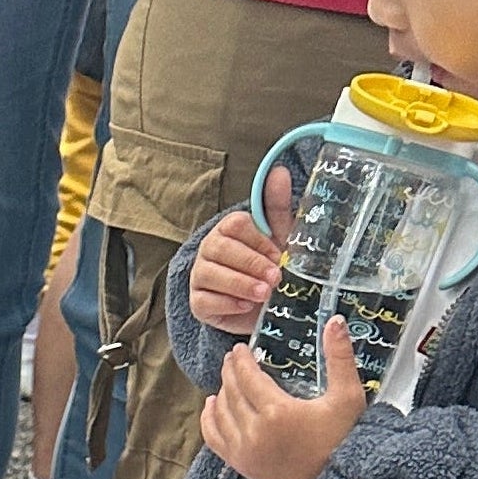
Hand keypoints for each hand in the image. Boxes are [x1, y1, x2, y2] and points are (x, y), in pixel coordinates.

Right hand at [187, 175, 293, 335]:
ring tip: (264, 294)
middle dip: (250, 264)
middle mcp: (209, 249)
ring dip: (240, 285)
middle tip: (275, 278)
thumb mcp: (279, 237)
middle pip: (220, 249)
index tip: (279, 255)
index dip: (258, 241)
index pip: (234, 226)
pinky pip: (206, 301)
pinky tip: (246, 306)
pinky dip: (228, 304)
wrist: (263, 306)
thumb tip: (279, 171)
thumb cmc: (268, 267)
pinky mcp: (198, 302)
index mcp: (228, 229)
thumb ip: (276, 207)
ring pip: (211, 275)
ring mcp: (199, 276)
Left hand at [200, 327, 366, 478]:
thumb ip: (340, 357)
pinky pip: (214, 439)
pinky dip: (209, 420)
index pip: (247, 378)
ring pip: (221, 414)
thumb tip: (335, 321)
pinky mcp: (242, 465)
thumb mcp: (348, 396)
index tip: (238, 349)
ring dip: (221, 393)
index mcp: (277, 412)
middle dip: (229, 372)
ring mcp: (244, 451)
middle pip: (231, 393)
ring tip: (226, 379)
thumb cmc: (345, 438)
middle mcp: (254, 432)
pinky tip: (212, 406)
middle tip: (231, 359)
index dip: (240, 361)